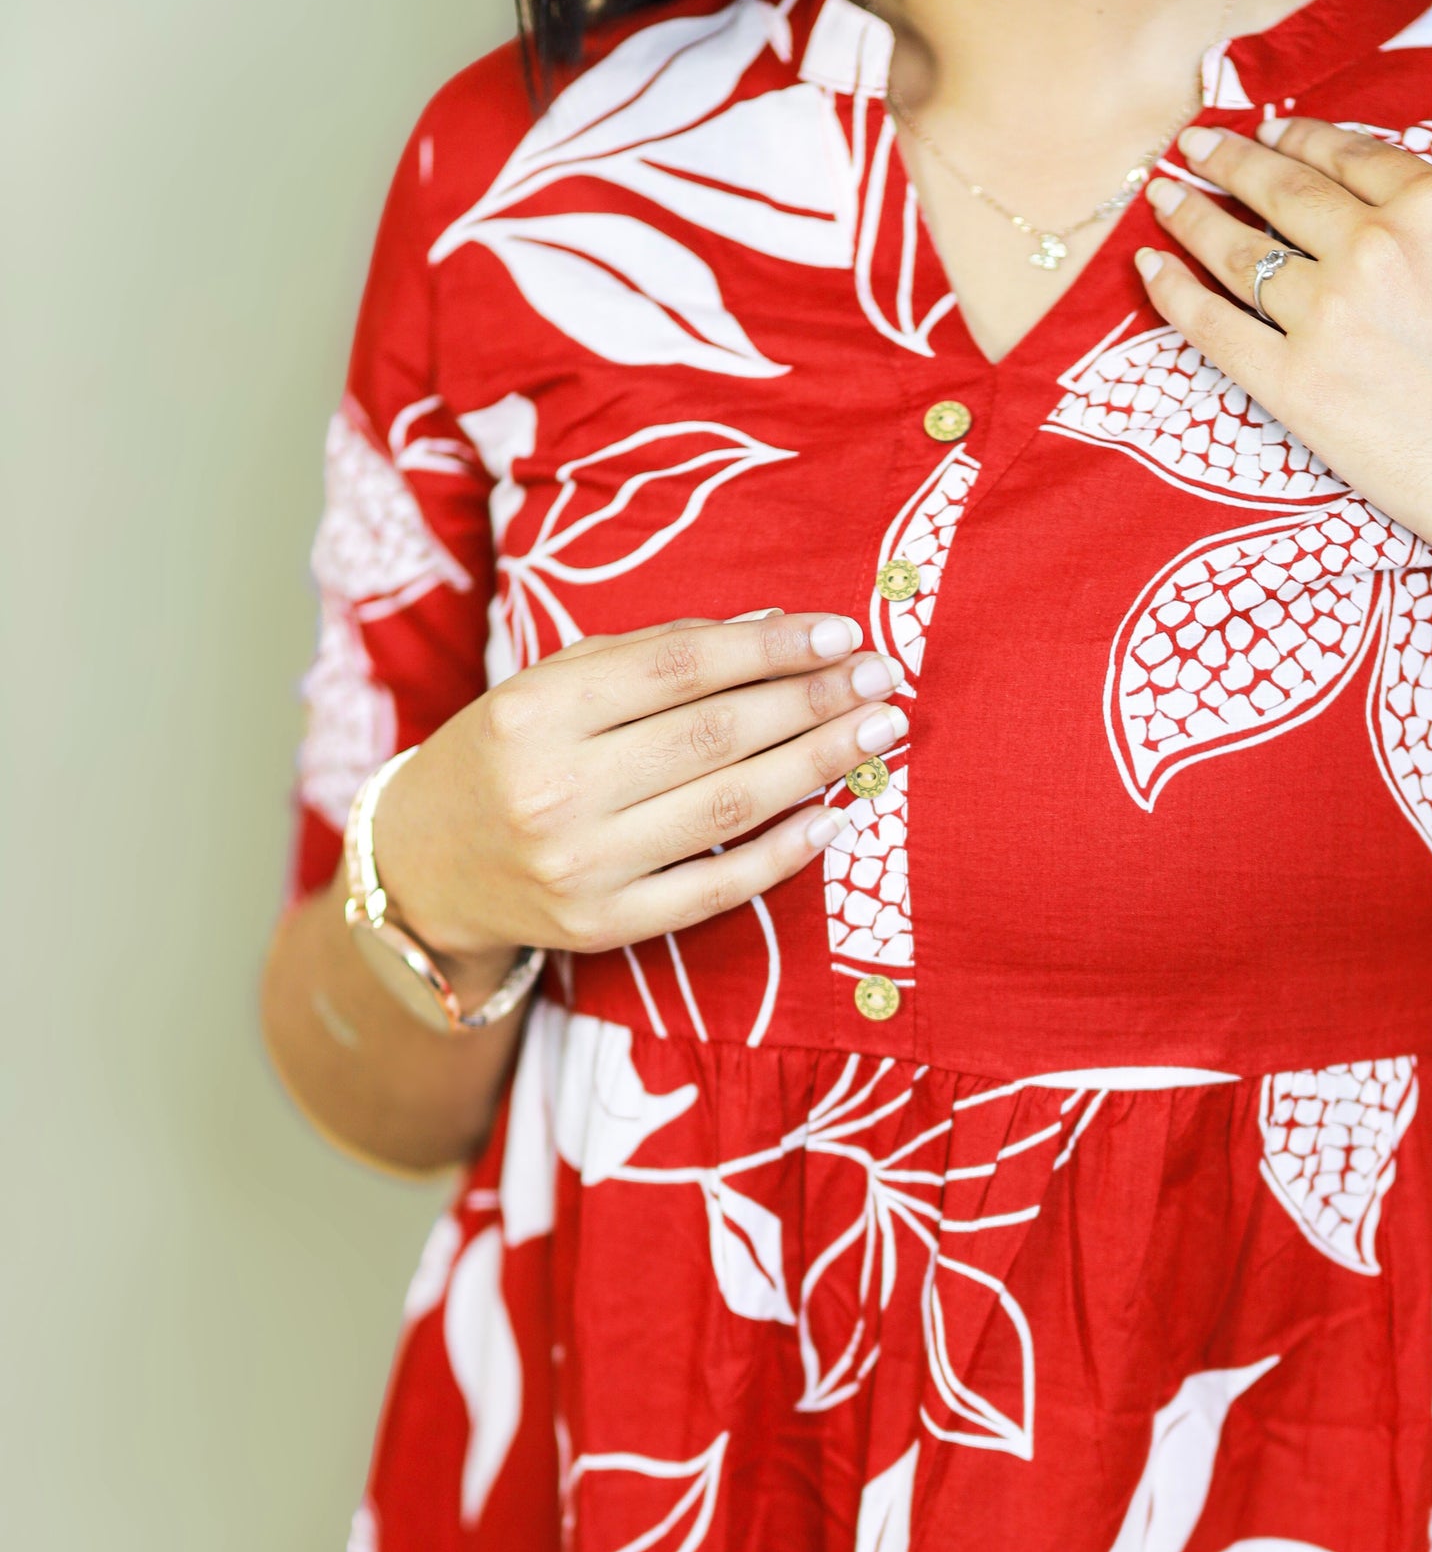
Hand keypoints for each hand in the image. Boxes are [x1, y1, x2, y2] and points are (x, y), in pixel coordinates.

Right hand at [368, 610, 903, 991]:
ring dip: (817, 765)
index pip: (679, 667)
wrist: (427, 866)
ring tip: (879, 733)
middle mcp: (556, 789)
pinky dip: (783, 853)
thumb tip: (774, 625)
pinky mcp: (605, 926)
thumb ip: (655, 654)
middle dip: (813, 702)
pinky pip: (715, 887)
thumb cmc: (509, 756)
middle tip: (883, 680)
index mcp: (538, 711)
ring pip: (726, 805)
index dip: (770, 647)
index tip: (842, 631)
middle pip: (715, 734)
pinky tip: (835, 818)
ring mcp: (582, 865)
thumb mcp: (554, 686)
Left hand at [1136, 117, 1431, 581]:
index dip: (1295, 137)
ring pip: (1236, 251)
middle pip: (1280, 190)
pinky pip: (1213, 325)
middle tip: (1194, 146)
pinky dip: (1172, 292)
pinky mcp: (1295, 383)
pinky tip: (1149, 269)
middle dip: (1228, 162)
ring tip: (1163, 198)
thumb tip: (1343, 200)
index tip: (1263, 131)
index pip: (1343, 153)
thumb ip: (1420, 225)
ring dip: (1190, 216)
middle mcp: (1376, 246)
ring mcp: (1329, 315)